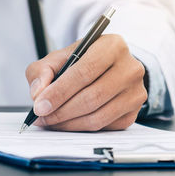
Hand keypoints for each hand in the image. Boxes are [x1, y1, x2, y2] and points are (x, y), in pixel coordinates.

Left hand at [25, 34, 146, 130]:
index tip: (39, 106)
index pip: (85, 72)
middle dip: (62, 111)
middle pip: (92, 97)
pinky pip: (105, 127)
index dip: (60, 92)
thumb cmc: (82, 62)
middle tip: (42, 117)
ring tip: (51, 121)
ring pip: (98, 117)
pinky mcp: (134, 112)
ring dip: (70, 123)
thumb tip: (38, 94)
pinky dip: (82, 129)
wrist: (107, 69)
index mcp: (113, 46)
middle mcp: (131, 68)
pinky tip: (68, 123)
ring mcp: (136, 92)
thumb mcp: (59, 58)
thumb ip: (42, 71)